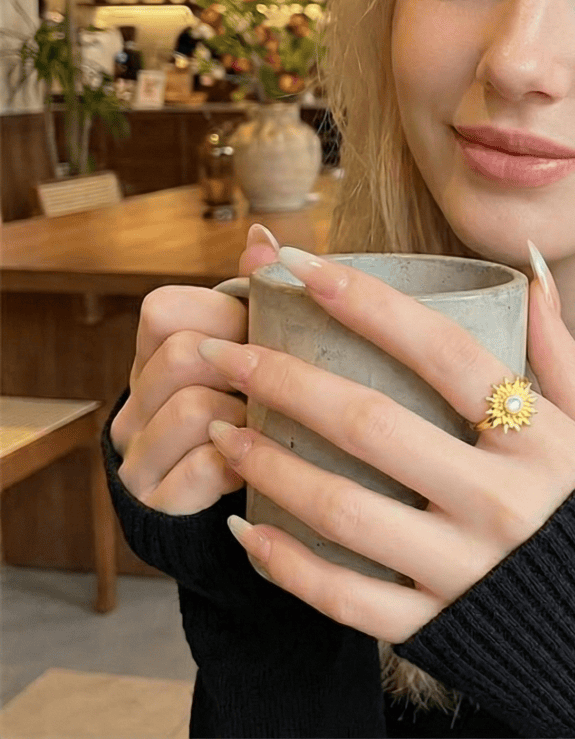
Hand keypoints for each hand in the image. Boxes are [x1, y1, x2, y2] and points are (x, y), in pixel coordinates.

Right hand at [109, 224, 280, 513]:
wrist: (236, 499)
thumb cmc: (252, 406)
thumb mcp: (251, 348)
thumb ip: (253, 294)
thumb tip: (260, 238)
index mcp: (153, 353)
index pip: (164, 309)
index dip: (224, 316)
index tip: (259, 335)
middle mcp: (133, 401)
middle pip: (182, 355)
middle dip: (244, 368)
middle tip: (275, 386)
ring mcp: (138, 453)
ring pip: (193, 409)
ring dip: (247, 417)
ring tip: (270, 425)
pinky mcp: (158, 503)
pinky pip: (202, 469)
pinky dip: (240, 464)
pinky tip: (258, 465)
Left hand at [199, 245, 574, 642]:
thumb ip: (559, 347)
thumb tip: (533, 266)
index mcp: (536, 439)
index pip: (442, 350)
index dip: (368, 301)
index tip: (303, 267)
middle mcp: (497, 501)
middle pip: (372, 424)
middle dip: (285, 378)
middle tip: (225, 350)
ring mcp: (463, 569)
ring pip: (344, 511)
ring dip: (270, 466)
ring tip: (222, 432)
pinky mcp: (436, 627)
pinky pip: (346, 599)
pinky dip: (288, 567)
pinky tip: (247, 532)